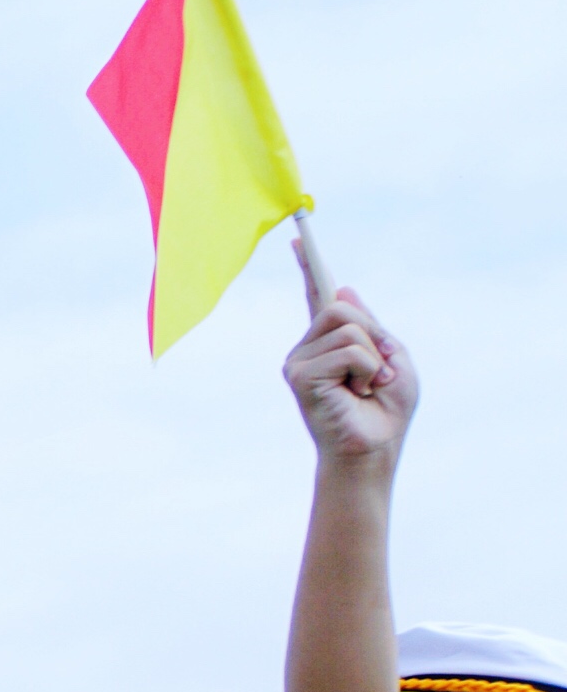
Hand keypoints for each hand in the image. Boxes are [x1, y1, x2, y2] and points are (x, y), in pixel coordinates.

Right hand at [284, 237, 415, 467]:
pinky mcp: (298, 375)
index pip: (317, 298)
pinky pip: (348, 351)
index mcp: (330, 342)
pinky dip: (366, 371)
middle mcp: (308, 348)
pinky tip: (356, 393)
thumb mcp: (393, 358)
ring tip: (366, 387)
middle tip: (378, 370)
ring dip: (373, 358)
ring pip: (348, 328)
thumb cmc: (384, 411)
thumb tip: (344, 292)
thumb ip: (371, 326)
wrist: (373, 451)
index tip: (298, 240)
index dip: (309, 268)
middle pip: (341, 307)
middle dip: (372, 335)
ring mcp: (299, 361)